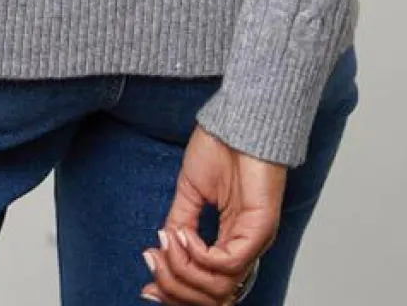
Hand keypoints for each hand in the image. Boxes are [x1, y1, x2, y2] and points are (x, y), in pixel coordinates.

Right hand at [140, 124, 285, 304]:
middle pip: (213, 296)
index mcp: (232, 240)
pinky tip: (185, 233)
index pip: (208, 287)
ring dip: (184, 269)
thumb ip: (180, 223)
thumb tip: (162, 250)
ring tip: (168, 242)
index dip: (176, 292)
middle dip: (175, 286)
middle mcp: (246, 247)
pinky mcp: (260, 229)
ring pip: (219, 287)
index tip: (146, 285)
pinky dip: (199, 254)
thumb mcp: (191, 191)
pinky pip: (227, 261)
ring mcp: (255, 240)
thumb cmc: (223, 147)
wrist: (240, 119)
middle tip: (152, 262)